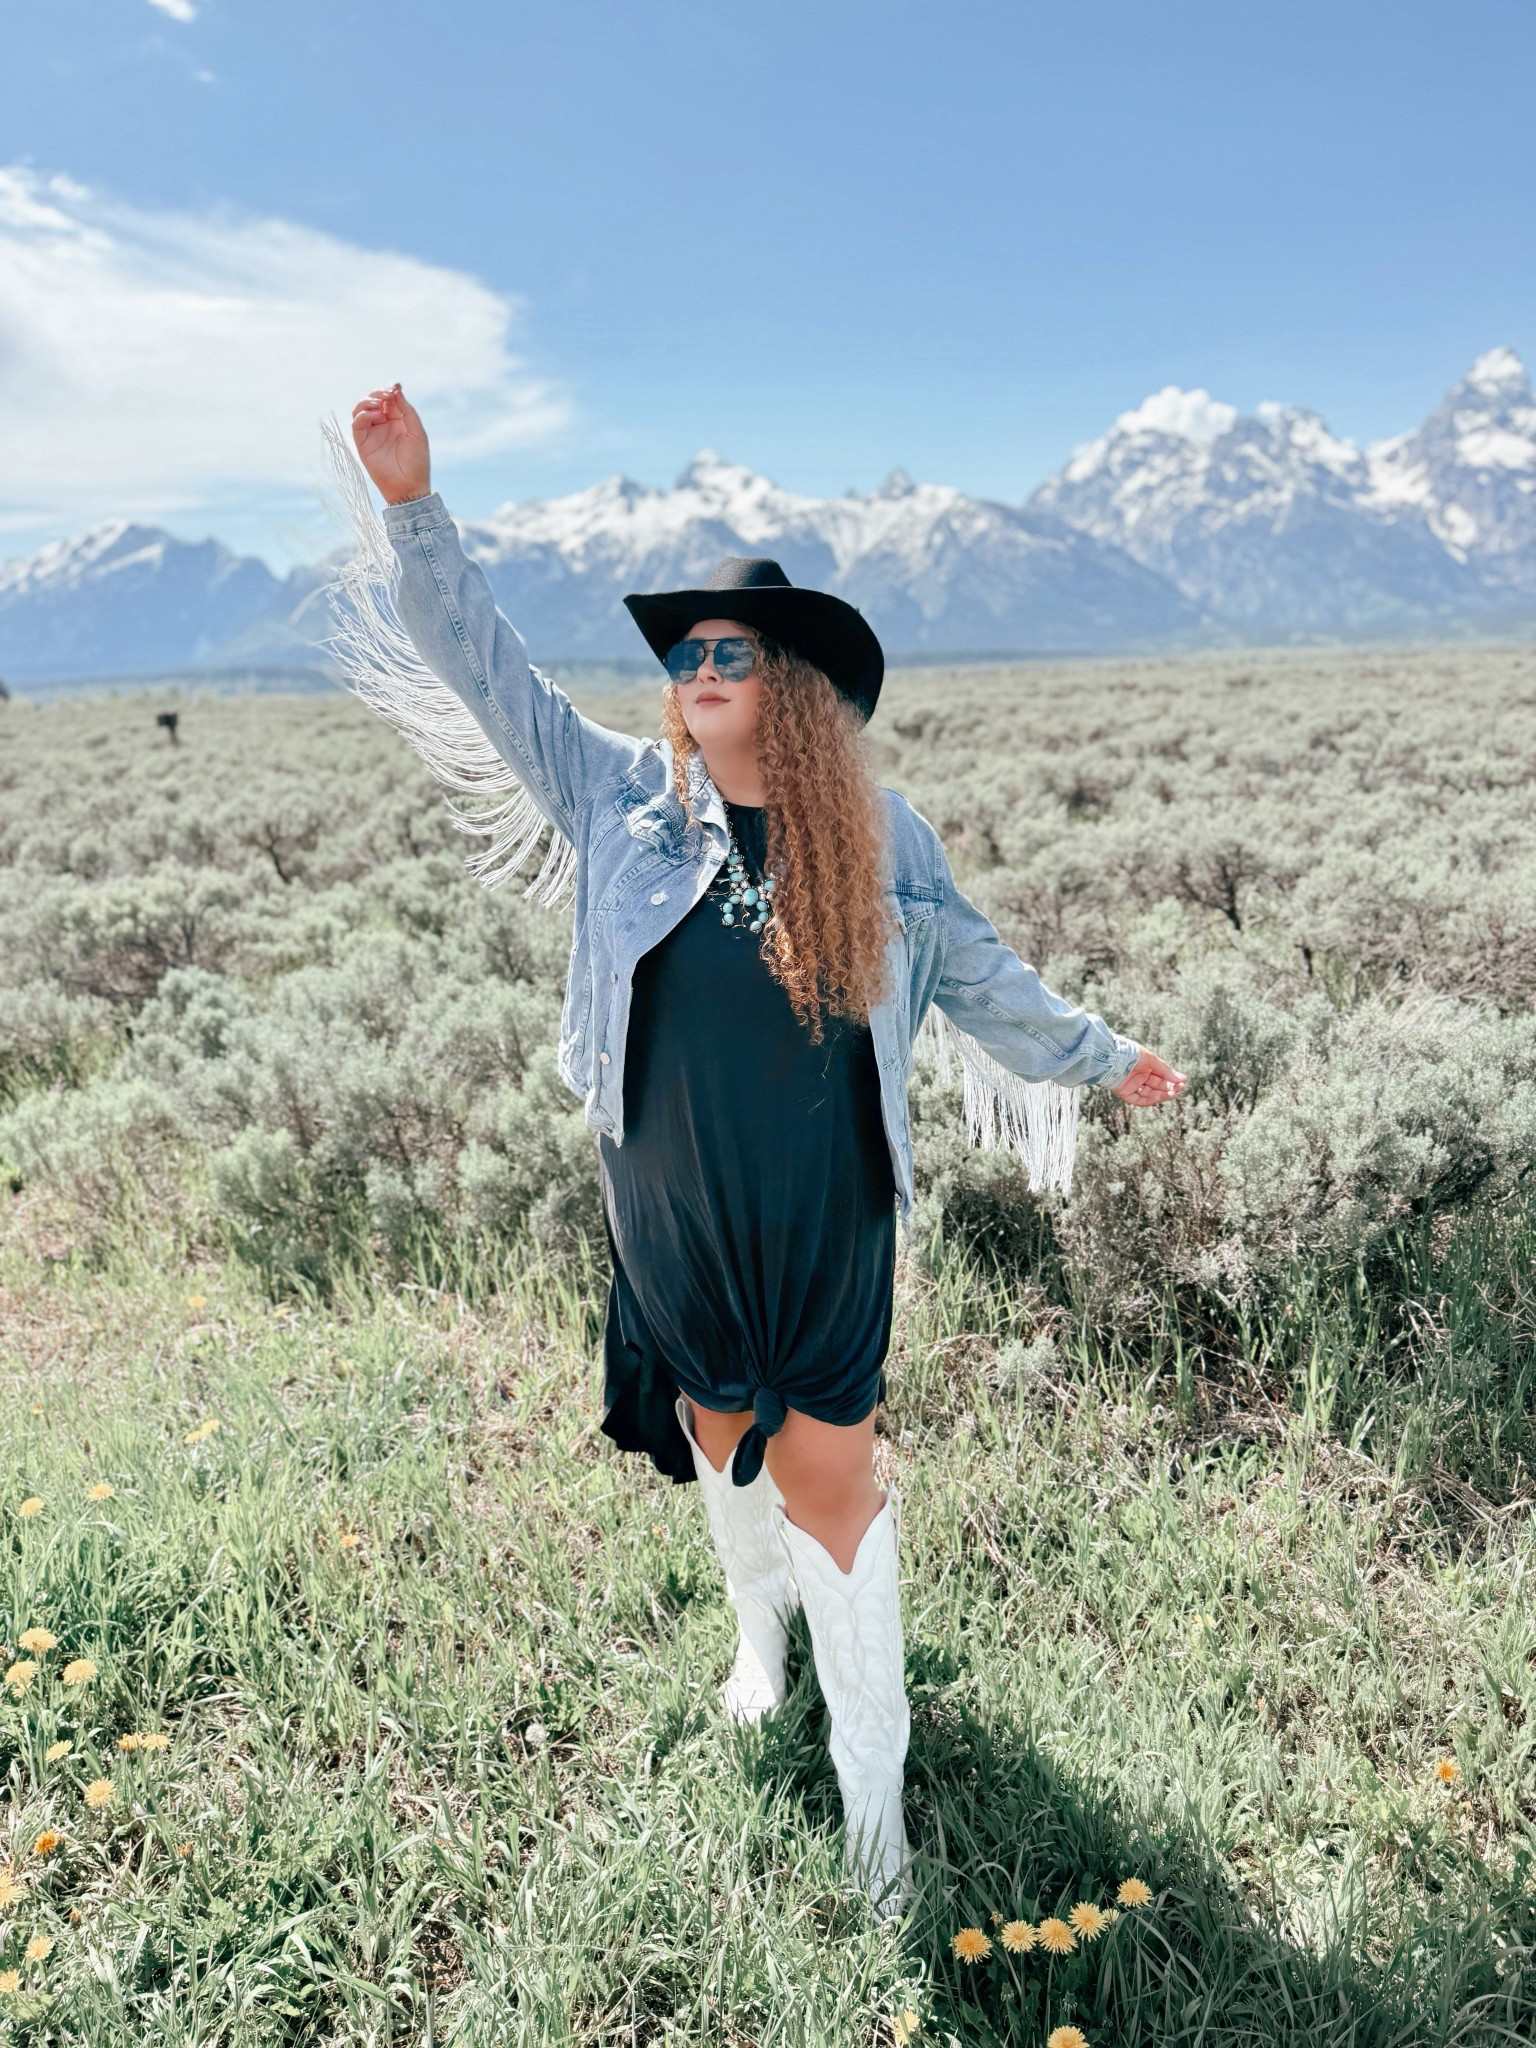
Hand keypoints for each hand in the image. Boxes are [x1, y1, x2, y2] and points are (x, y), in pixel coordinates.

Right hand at [351, 383, 430, 504]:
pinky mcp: (362, 444)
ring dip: (367, 402)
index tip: (394, 387)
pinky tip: (376, 417)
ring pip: (360, 410)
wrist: (410, 486)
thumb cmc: (417, 462)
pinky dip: (363, 415)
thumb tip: (396, 389)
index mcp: (396, 421)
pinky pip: (357, 424)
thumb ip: (407, 410)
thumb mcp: (417, 432)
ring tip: (378, 405)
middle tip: (386, 394)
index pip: (387, 400)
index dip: (389, 391)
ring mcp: (371, 434)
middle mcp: (382, 425)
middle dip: (377, 393)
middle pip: (372, 401)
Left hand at [1110, 1046, 1186, 1107]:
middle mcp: (1140, 1078)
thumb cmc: (1130, 1054)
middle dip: (1169, 1088)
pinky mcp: (1125, 1093)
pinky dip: (1149, 1100)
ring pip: (1150, 1095)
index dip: (1172, 1081)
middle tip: (1179, 1089)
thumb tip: (1181, 1079)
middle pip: (1158, 1087)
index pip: (1162, 1077)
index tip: (1183, 1082)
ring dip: (1162, 1095)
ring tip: (1172, 1093)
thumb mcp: (1151, 1059)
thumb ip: (1165, 1070)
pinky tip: (1159, 1097)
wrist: (1112, 1057)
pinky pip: (1139, 1100)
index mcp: (1146, 1068)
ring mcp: (1133, 1086)